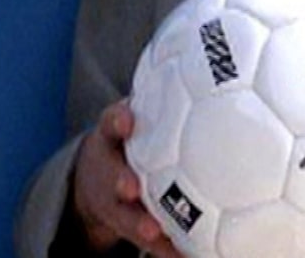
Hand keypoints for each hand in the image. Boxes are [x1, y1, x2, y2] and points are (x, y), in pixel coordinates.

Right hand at [70, 100, 183, 255]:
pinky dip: (165, 250)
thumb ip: (160, 100)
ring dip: (139, 224)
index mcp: (113, 138)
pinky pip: (147, 241)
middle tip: (131, 185)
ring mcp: (114, 201)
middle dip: (120, 180)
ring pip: (123, 214)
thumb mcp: (133, 119)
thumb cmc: (130, 142)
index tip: (127, 120)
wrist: (93, 182)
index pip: (111, 123)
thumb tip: (211, 66)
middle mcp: (109, 169)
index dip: (118, 121)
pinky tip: (184, 256)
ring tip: (154, 233)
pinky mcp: (126, 226)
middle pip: (112, 174)